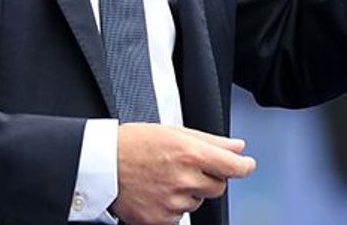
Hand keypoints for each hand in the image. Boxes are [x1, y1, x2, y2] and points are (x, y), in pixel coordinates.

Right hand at [111, 124, 255, 224]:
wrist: (101, 165)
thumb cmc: (133, 143)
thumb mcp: (172, 132)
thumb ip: (209, 140)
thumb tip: (238, 147)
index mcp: (189, 154)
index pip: (234, 166)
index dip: (243, 166)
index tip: (245, 165)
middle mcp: (184, 180)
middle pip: (218, 186)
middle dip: (210, 177)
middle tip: (187, 166)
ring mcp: (173, 202)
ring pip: (198, 201)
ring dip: (189, 191)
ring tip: (164, 177)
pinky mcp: (161, 219)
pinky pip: (180, 215)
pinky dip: (173, 205)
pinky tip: (157, 191)